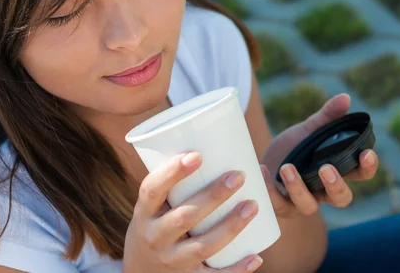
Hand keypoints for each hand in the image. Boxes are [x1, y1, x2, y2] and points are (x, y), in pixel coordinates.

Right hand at [123, 152, 263, 272]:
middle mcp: (155, 238)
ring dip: (230, 226)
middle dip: (213, 196)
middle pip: (184, 217)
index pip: (151, 190)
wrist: (142, 272)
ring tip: (253, 205)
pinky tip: (257, 257)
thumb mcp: (153, 205)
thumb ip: (176, 181)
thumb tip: (213, 140)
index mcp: (144, 213)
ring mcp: (172, 261)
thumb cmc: (156, 223)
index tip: (197, 155)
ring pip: (203, 246)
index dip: (172, 172)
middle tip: (238, 175)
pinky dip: (237, 270)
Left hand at [259, 94, 378, 218]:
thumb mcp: (309, 130)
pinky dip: (269, 188)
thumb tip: (344, 98)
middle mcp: (323, 191)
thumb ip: (327, 117)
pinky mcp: (280, 205)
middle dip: (336, 185)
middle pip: (341, 198)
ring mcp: (302, 201)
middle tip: (326, 169)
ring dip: (298, 187)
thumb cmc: (294, 148)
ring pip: (308, 205)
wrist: (265, 159)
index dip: (367, 167)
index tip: (366, 154)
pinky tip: (263, 169)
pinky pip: (277, 203)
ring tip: (287, 167)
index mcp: (337, 171)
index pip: (360, 174)